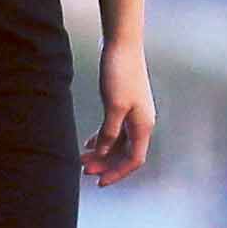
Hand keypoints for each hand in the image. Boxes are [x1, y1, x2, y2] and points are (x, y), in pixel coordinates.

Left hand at [83, 38, 155, 185]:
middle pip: (125, 153)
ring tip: (83, 160)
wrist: (122, 45)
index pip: (134, 160)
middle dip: (106, 164)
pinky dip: (103, 139)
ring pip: (118, 142)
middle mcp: (141, 122)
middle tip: (83, 170)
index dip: (117, 173)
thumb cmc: (120, 73)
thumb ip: (110, 132)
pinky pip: (115, 130)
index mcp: (143, 126)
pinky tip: (89, 144)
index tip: (99, 182)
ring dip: (103, 153)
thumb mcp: (113, 106)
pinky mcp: (124, 104)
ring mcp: (133, 113)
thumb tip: (104, 153)